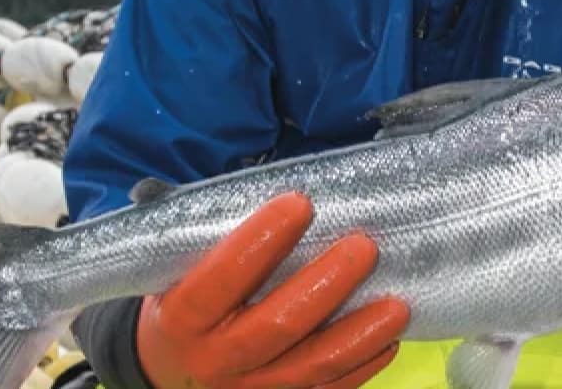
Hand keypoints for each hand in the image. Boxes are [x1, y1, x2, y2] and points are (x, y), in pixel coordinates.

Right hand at [137, 192, 410, 388]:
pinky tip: (388, 340)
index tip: (300, 204)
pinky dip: (360, 368)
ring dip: (358, 334)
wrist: (164, 374)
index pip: (220, 279)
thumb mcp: (176, 271)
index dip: (259, 242)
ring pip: (310, 366)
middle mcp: (214, 360)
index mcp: (182, 318)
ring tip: (397, 304)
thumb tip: (260, 192)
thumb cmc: (182, 302)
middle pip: (276, 326)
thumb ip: (208, 235)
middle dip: (325, 285)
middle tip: (364, 247)